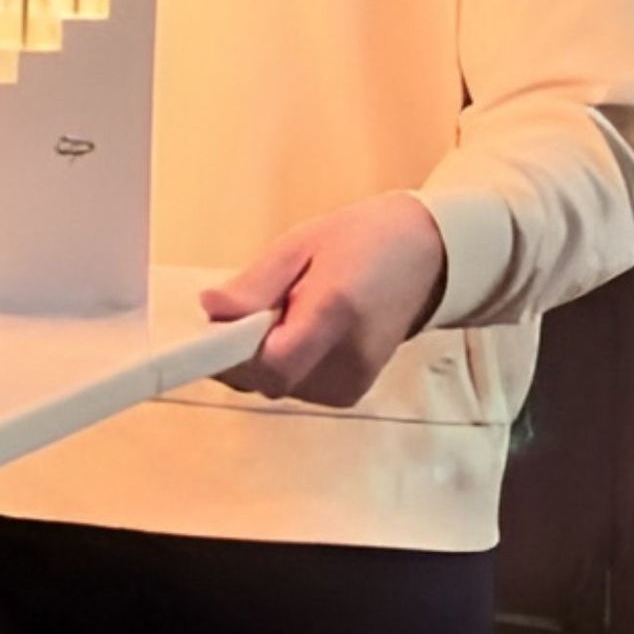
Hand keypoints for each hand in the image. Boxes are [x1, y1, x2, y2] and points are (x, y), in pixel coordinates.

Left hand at [199, 192, 448, 408]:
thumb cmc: (361, 241)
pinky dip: (280, 363)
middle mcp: (349, 358)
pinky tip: (295, 329)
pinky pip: (292, 387)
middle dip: (240, 349)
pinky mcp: (350, 393)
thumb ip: (254, 285)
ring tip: (283, 311)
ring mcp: (354, 382)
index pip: (272, 362)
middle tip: (245, 308)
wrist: (424, 257)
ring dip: (260, 356)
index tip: (209, 331)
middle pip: (268, 379)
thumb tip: (210, 309)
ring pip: (275, 386)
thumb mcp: (298, 244)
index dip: (231, 352)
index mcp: (337, 311)